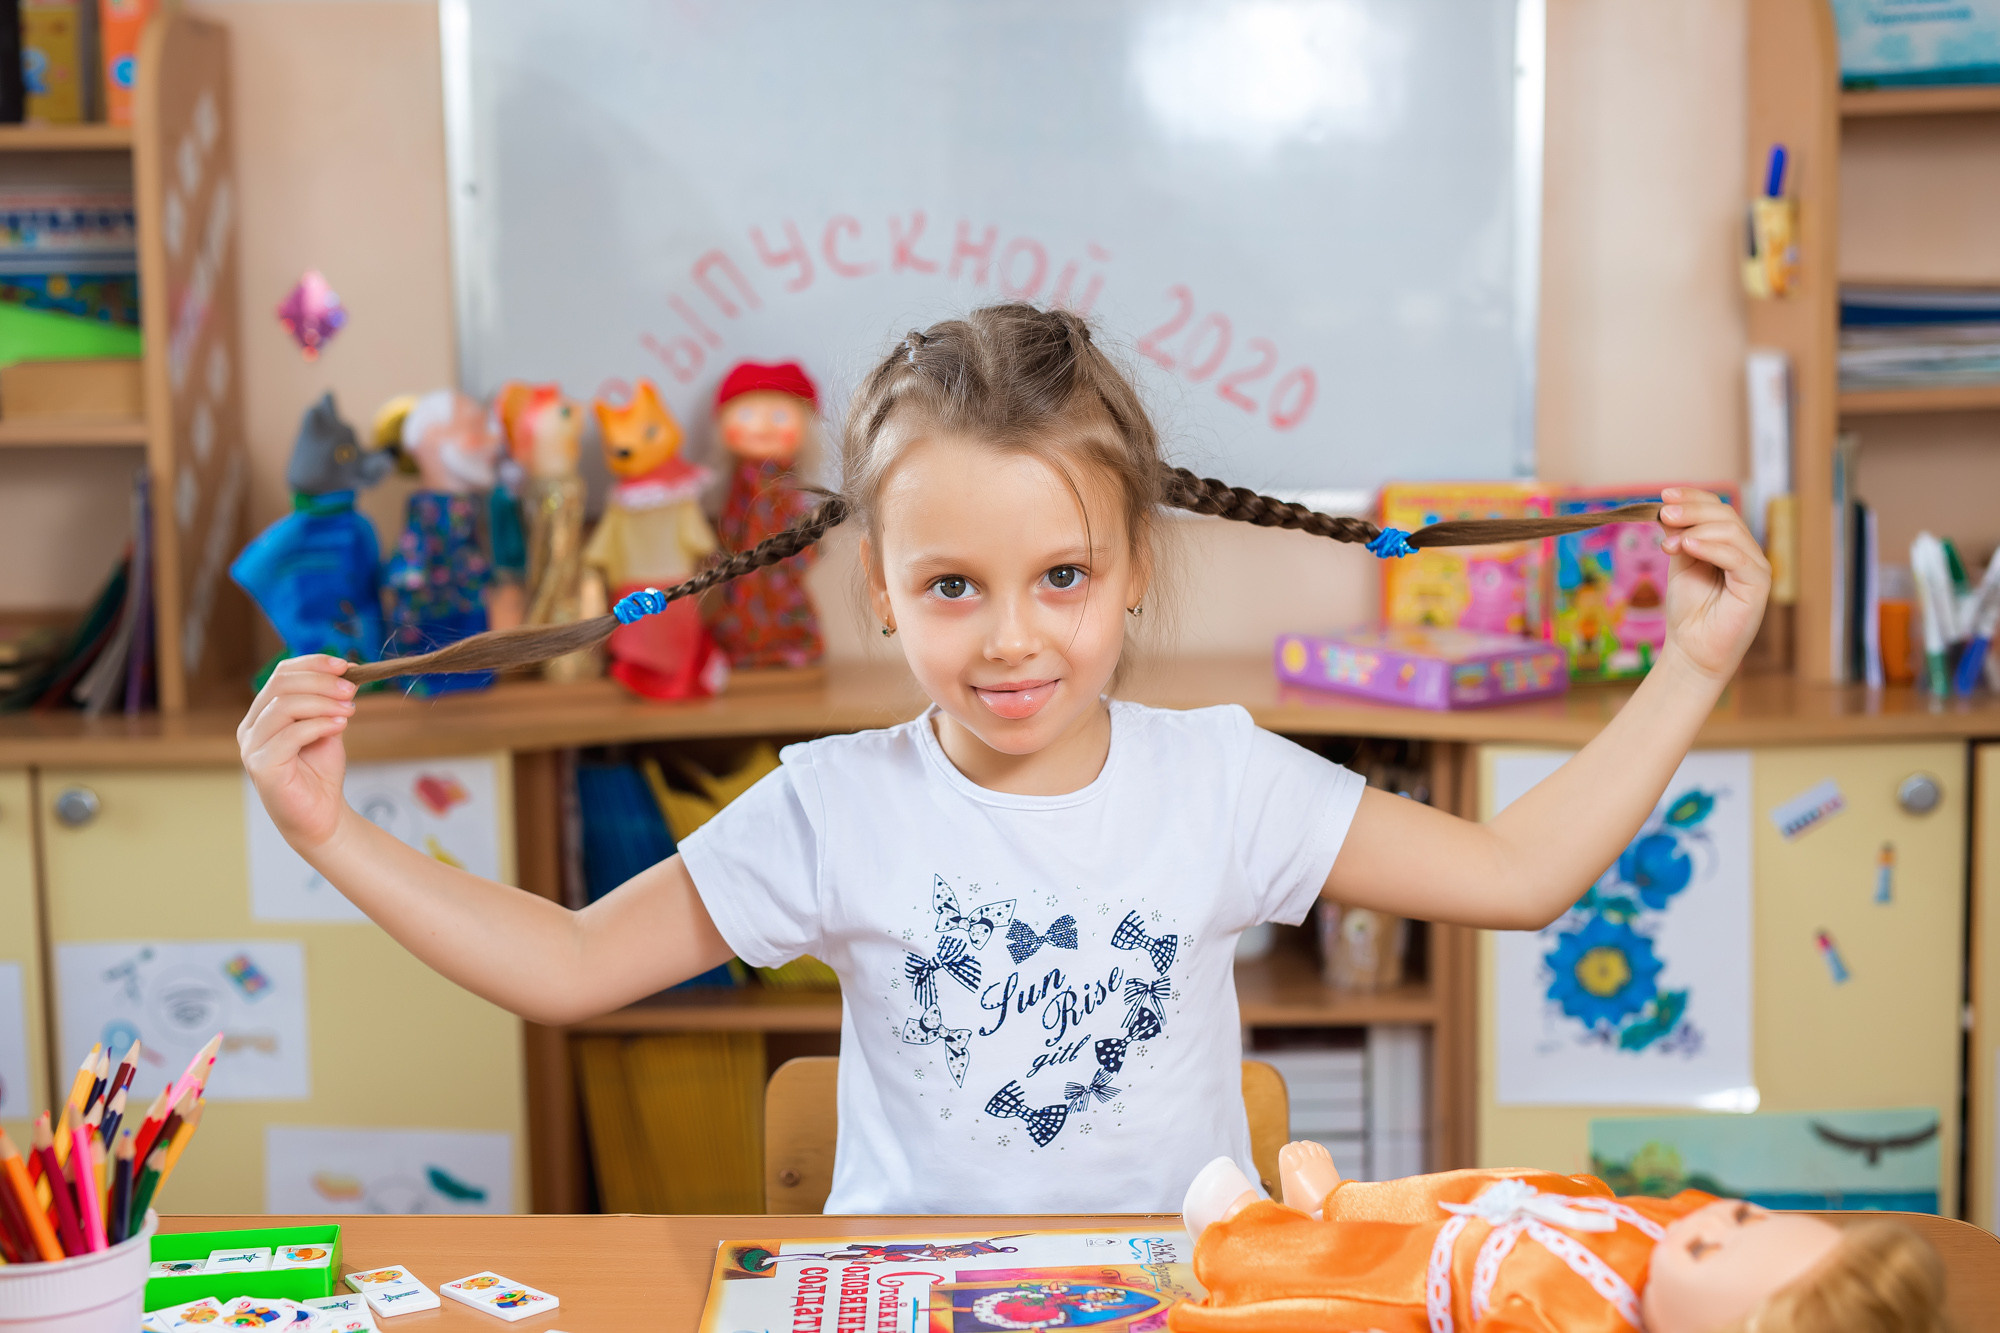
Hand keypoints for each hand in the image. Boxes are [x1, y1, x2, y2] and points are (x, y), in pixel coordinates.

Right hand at [238, 655, 357, 852]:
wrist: (321, 815)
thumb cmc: (320, 772)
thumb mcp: (328, 727)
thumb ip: (329, 702)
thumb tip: (346, 673)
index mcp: (263, 713)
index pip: (281, 674)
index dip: (313, 664)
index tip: (345, 664)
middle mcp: (251, 727)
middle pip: (281, 685)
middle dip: (321, 681)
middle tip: (351, 688)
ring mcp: (252, 746)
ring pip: (284, 706)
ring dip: (323, 702)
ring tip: (349, 709)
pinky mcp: (262, 766)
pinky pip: (290, 735)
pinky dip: (319, 724)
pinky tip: (339, 726)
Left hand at [1656, 488, 1769, 682]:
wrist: (1692, 650)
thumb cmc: (1689, 611)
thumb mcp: (1680, 565)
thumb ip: (1679, 538)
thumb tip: (1667, 509)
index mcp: (1728, 544)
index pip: (1716, 509)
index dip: (1692, 497)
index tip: (1663, 495)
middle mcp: (1745, 552)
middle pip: (1725, 515)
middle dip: (1691, 510)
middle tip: (1663, 513)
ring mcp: (1755, 567)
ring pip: (1732, 531)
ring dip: (1697, 528)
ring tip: (1669, 541)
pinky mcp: (1758, 585)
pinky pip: (1737, 557)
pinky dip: (1710, 547)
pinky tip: (1686, 545)